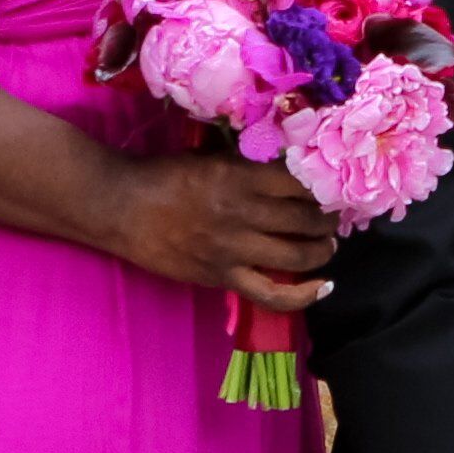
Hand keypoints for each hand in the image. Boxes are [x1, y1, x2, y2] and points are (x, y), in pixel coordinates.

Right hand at [103, 149, 338, 314]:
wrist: (120, 206)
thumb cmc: (164, 175)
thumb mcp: (210, 157)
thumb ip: (249, 165)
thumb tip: (290, 166)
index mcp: (240, 177)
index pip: (300, 182)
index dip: (323, 186)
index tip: (330, 187)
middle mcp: (243, 214)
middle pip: (306, 220)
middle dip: (328, 218)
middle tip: (333, 216)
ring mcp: (234, 250)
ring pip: (298, 255)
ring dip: (322, 249)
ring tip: (327, 244)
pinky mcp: (222, 277)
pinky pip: (272, 294)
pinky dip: (304, 295)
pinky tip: (324, 287)